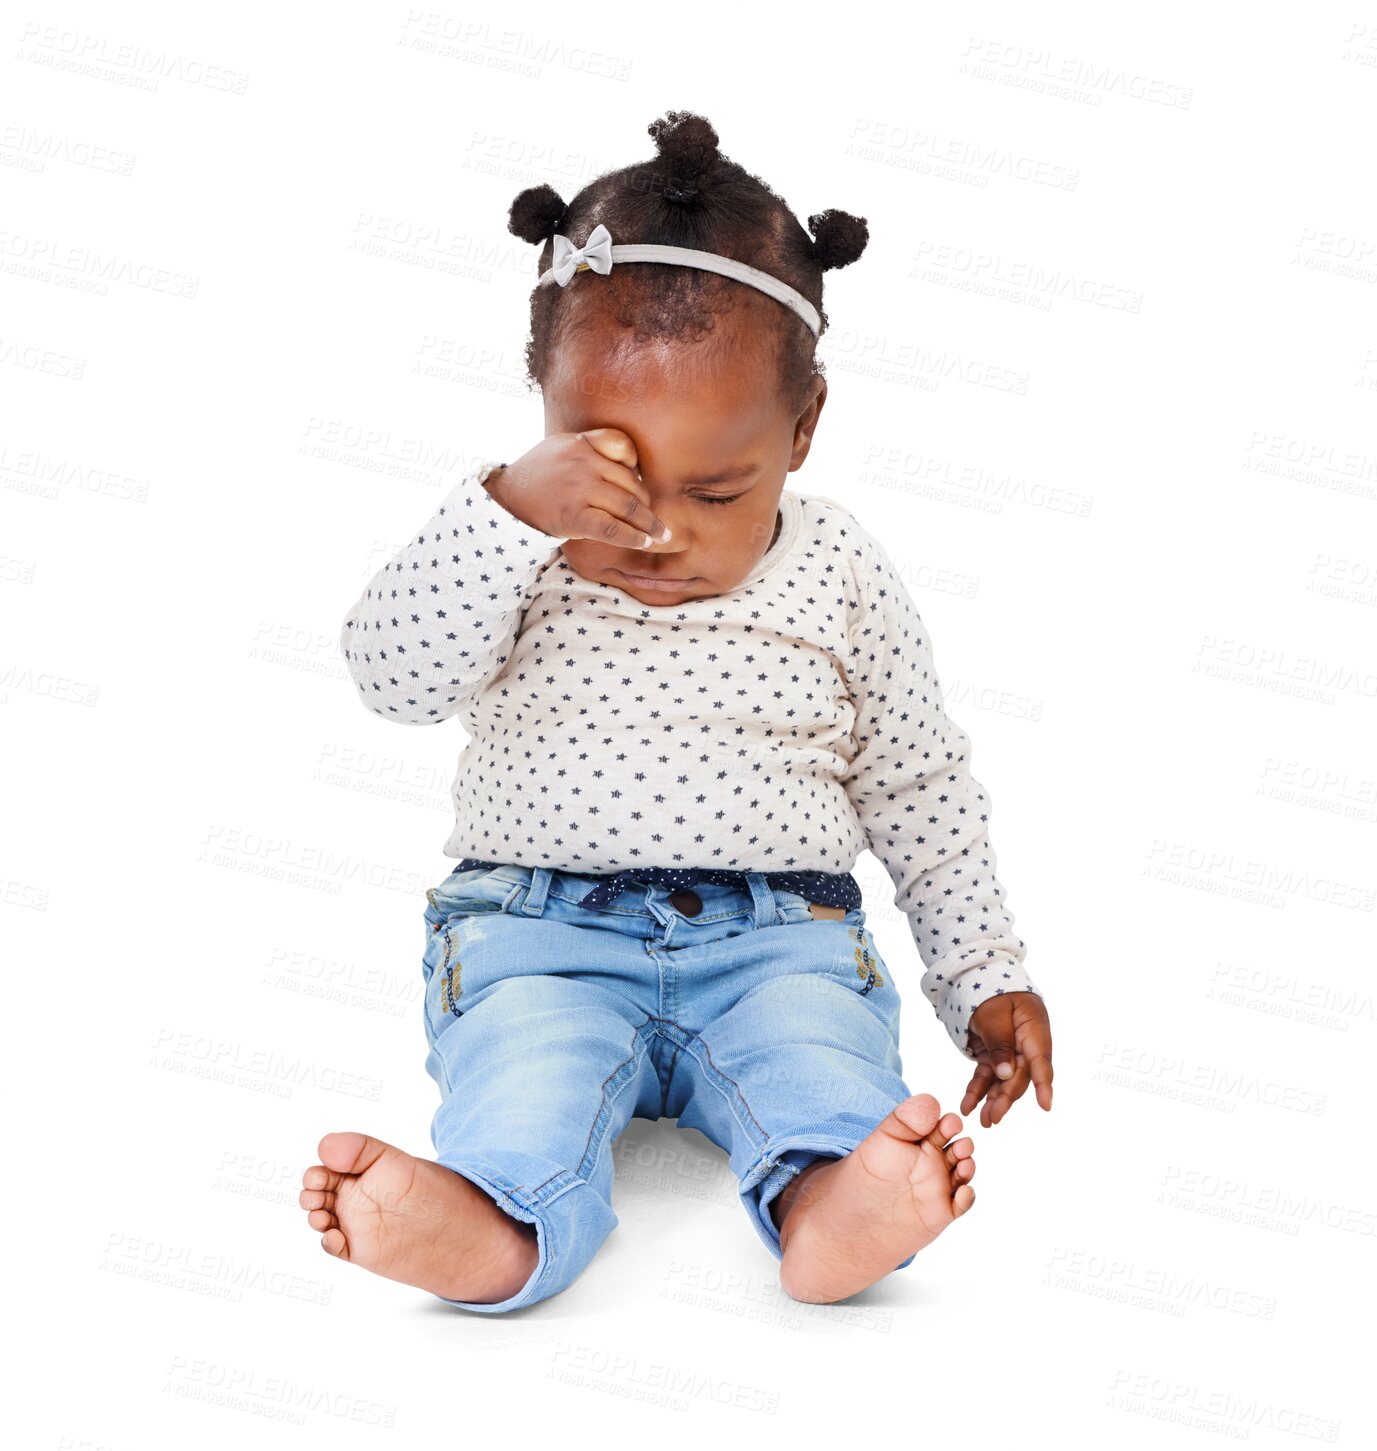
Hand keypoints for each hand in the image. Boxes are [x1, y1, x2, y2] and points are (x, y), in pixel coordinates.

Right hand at [483, 429, 671, 549]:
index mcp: (581, 443)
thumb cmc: (536, 476)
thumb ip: (590, 447)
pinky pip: (614, 529)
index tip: (638, 478)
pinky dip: (634, 537)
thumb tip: (629, 464)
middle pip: (631, 482)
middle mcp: (584, 463)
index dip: (635, 463)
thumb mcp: (559, 447)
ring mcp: (580, 490)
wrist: (506, 500)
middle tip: (653, 516)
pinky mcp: (575, 516)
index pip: (622, 445)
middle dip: (646, 502)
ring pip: (628, 506)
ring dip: (649, 523)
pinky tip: (645, 542)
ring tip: (661, 534)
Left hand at [960, 992, 1052, 1127]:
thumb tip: (1007, 1074)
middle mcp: (1025, 1044)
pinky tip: (968, 1106)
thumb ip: (1000, 1044)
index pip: (1040, 1061)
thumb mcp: (993, 1014)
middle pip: (1020, 1075)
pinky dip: (978, 1089)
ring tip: (983, 1121)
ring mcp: (1009, 1051)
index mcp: (1033, 1030)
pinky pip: (987, 1075)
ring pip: (1003, 1080)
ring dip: (993, 1100)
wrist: (977, 976)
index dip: (1043, 1084)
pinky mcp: (994, 1054)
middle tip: (993, 1118)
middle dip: (1007, 1098)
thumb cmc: (990, 990)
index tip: (1046, 1105)